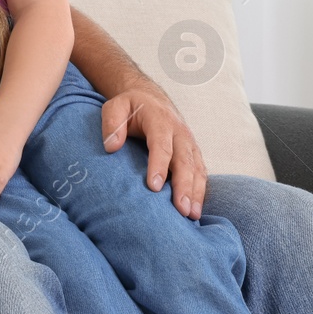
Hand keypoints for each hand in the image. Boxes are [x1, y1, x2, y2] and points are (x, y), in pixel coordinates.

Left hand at [100, 81, 206, 219]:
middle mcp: (180, 132)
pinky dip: (200, 191)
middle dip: (184, 186)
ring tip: (191, 215)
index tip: (154, 187)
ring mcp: (189, 143)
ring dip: (196, 193)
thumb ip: (111, 123)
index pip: (161, 145)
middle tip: (180, 209)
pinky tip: (195, 209)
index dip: (159, 165)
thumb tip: (111, 147)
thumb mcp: (115, 106)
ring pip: (196, 169)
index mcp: (160, 120)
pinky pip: (201, 172)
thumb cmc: (131, 106)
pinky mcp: (193, 153)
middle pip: (184, 161)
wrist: (150, 98)